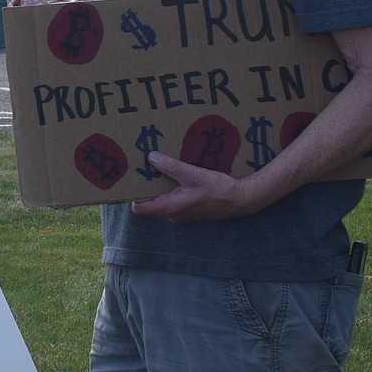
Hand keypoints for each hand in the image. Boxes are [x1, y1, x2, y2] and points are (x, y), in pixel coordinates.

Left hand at [129, 151, 251, 223]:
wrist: (241, 200)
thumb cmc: (218, 190)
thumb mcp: (193, 175)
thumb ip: (171, 167)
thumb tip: (151, 158)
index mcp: (170, 208)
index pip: (139, 208)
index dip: (132, 194)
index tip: (130, 179)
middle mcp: (173, 214)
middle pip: (151, 200)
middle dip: (148, 184)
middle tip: (145, 165)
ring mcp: (182, 212)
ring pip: (164, 197)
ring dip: (163, 183)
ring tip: (163, 164)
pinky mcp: (191, 208)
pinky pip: (176, 196)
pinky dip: (175, 185)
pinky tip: (181, 171)